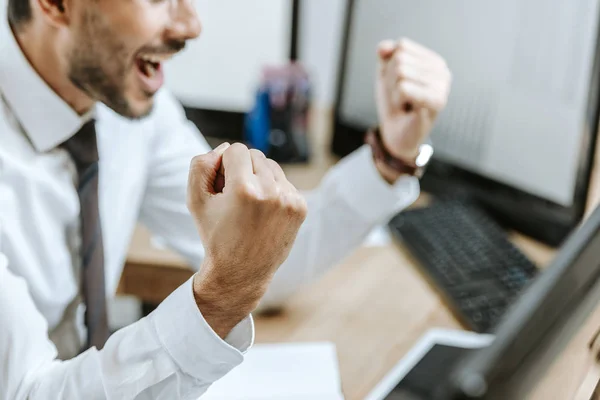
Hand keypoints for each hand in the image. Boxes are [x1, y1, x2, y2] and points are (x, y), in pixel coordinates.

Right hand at [187, 143, 307, 337]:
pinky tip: (263, 212)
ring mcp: (290, 200)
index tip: (221, 187)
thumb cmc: (215, 234)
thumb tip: (225, 147)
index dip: (224, 166)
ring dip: (258, 177)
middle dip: (242, 170)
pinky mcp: (300, 207)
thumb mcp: (195, 199)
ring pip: (271, 165)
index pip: (236, 150)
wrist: (242, 271)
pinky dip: (272, 190)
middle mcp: (271, 192)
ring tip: (248, 205)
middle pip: (255, 155)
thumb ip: (201, 164)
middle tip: (233, 198)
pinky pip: (283, 181)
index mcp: (245, 189)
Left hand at [375, 38, 451, 172]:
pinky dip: (398, 99)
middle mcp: (443, 71)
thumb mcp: (385, 74)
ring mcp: (443, 86)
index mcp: (434, 61)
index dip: (390, 66)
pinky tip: (408, 109)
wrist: (396, 134)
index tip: (398, 84)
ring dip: (394, 91)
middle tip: (400, 97)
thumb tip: (383, 48)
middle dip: (391, 80)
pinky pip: (404, 88)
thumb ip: (385, 56)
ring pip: (400, 73)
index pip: (402, 46)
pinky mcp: (437, 102)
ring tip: (405, 103)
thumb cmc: (394, 105)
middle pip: (400, 59)